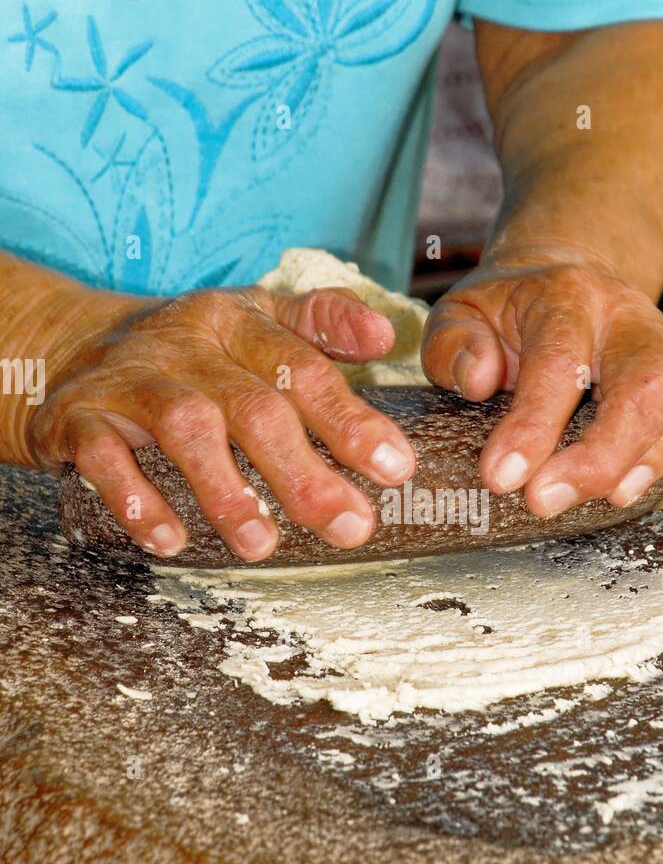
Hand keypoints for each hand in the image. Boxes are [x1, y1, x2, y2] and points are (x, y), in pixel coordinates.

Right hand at [28, 285, 415, 559]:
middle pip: (254, 407)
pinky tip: (169, 539)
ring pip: (186, 429)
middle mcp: (188, 346)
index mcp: (238, 323)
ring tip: (262, 544)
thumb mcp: (253, 319)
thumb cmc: (189, 351)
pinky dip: (136, 499)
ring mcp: (132, 381)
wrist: (67, 346)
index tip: (395, 467)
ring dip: (226, 490)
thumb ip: (321, 324)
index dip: (351, 420)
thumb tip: (384, 335)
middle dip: (304, 472)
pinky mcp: (80, 418)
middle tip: (349, 525)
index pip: (304, 370)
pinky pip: (106, 457)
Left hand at [422, 257, 662, 515]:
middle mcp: (632, 316)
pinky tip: (654, 466)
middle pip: (647, 386)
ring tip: (610, 493)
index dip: (533, 427)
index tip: (503, 479)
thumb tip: (478, 379)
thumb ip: (453, 344)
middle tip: (549, 500)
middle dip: (603, 456)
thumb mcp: (462, 312)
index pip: (559, 361)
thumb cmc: (513, 314)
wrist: (573, 285)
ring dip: (659, 456)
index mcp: (568, 297)